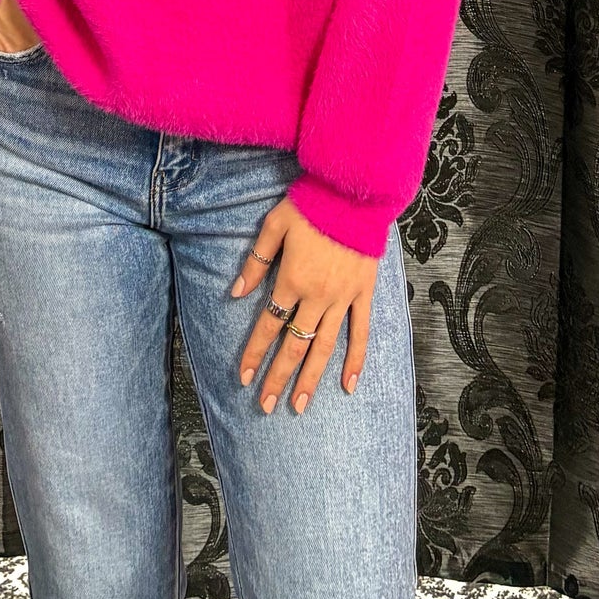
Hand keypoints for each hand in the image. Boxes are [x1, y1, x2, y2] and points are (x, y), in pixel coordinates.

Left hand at [230, 196, 377, 415]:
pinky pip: (360, 333)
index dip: (254, 352)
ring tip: (299, 405)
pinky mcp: (363, 294)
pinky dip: (355, 361)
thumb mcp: (274, 226)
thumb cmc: (310, 206)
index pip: (268, 324)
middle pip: (294, 344)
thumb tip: (235, 293)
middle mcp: (316, 296)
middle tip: (266, 406)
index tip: (242, 377)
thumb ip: (256, 261)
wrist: (354, 192)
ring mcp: (343, 298)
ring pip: (324, 347)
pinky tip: (348, 386)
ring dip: (310, 378)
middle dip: (278, 377)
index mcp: (291, 279)